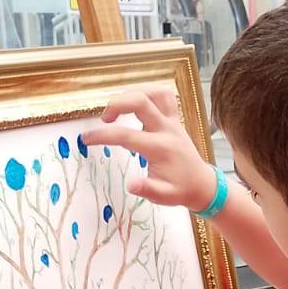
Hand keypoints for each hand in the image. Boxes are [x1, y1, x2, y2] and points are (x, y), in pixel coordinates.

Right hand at [81, 88, 217, 212]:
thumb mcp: (163, 197)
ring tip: (118, 107)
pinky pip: (163, 94)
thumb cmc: (180, 190)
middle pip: (140, 101)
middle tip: (104, 119)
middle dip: (116, 104)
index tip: (85, 139)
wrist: (202, 184)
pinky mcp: (175, 118)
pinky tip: (134, 102)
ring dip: (132, 93)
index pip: (125, 136)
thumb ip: (147, 190)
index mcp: (160, 148)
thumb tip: (131, 185)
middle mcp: (166, 129)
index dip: (101, 136)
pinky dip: (146, 92)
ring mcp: (172, 121)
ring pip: (153, 92)